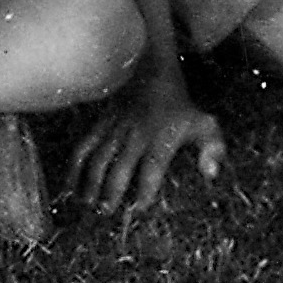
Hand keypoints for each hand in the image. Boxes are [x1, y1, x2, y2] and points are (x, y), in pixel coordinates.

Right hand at [63, 71, 226, 214]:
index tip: (140, 208)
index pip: (152, 169)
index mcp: (160, 139)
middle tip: (106, 211)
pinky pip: (84, 146)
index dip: (145, 190)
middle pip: (119, 167)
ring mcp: (114, 129)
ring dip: (90, 182)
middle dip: (111, 191)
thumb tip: (211, 174)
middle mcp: (135, 135)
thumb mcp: (205, 123)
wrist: (152, 70)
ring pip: (97, 158)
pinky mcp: (100, 124)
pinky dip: (74, 166)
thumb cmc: (180, 105)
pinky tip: (70, 186)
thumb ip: (213, 149)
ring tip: (88, 204)